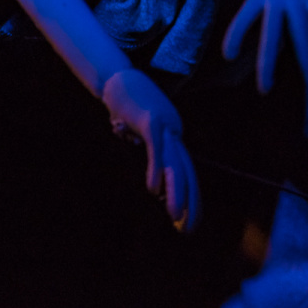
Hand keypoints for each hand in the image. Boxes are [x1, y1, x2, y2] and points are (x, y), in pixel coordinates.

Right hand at [102, 68, 200, 231]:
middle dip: (189, 201)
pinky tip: (154, 190)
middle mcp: (175, 131)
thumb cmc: (128, 107)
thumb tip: (154, 183)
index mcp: (174, 138)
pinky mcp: (151, 118)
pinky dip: (156, 168)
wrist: (118, 78)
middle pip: (185, 170)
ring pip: (174, 162)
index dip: (189, 197)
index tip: (188, 224)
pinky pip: (157, 147)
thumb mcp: (139, 135)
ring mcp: (165, 123)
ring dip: (176, 191)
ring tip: (176, 216)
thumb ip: (149, 155)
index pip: (186, 172)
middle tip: (188, 229)